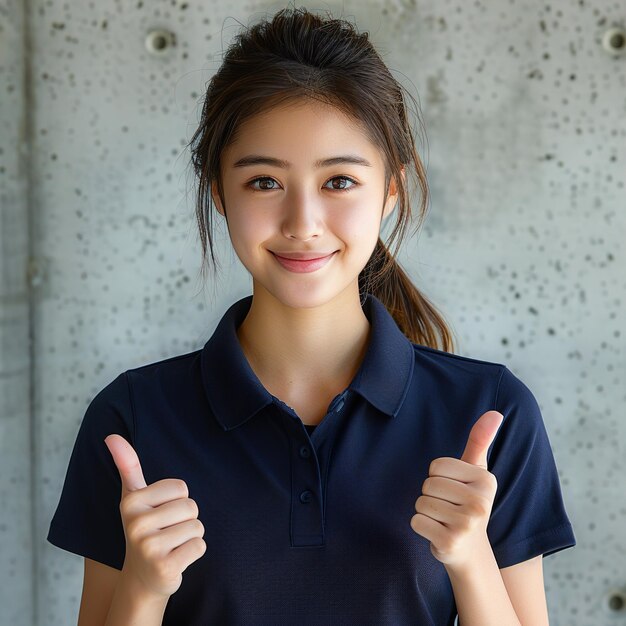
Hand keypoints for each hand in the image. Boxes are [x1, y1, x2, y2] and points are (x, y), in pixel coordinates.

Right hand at [104, 434, 206, 597]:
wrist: (142, 578)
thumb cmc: (144, 528)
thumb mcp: (134, 496)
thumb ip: (127, 465)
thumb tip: (111, 436)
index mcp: (130, 502)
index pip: (181, 487)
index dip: (177, 500)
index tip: (160, 513)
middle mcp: (136, 524)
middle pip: (191, 507)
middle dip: (186, 520)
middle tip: (167, 533)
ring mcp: (149, 548)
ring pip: (197, 527)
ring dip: (190, 537)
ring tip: (171, 545)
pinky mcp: (164, 567)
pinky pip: (200, 546)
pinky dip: (194, 553)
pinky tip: (176, 560)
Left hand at [409, 410, 502, 570]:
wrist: (471, 550)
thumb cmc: (468, 501)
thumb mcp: (475, 470)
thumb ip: (480, 441)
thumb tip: (495, 412)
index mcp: (486, 480)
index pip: (437, 465)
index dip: (439, 477)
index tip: (454, 490)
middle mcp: (481, 502)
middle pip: (428, 484)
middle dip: (431, 495)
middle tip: (448, 507)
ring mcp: (467, 524)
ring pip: (420, 502)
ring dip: (426, 511)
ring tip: (444, 519)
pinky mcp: (451, 541)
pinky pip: (416, 521)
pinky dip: (421, 526)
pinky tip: (438, 533)